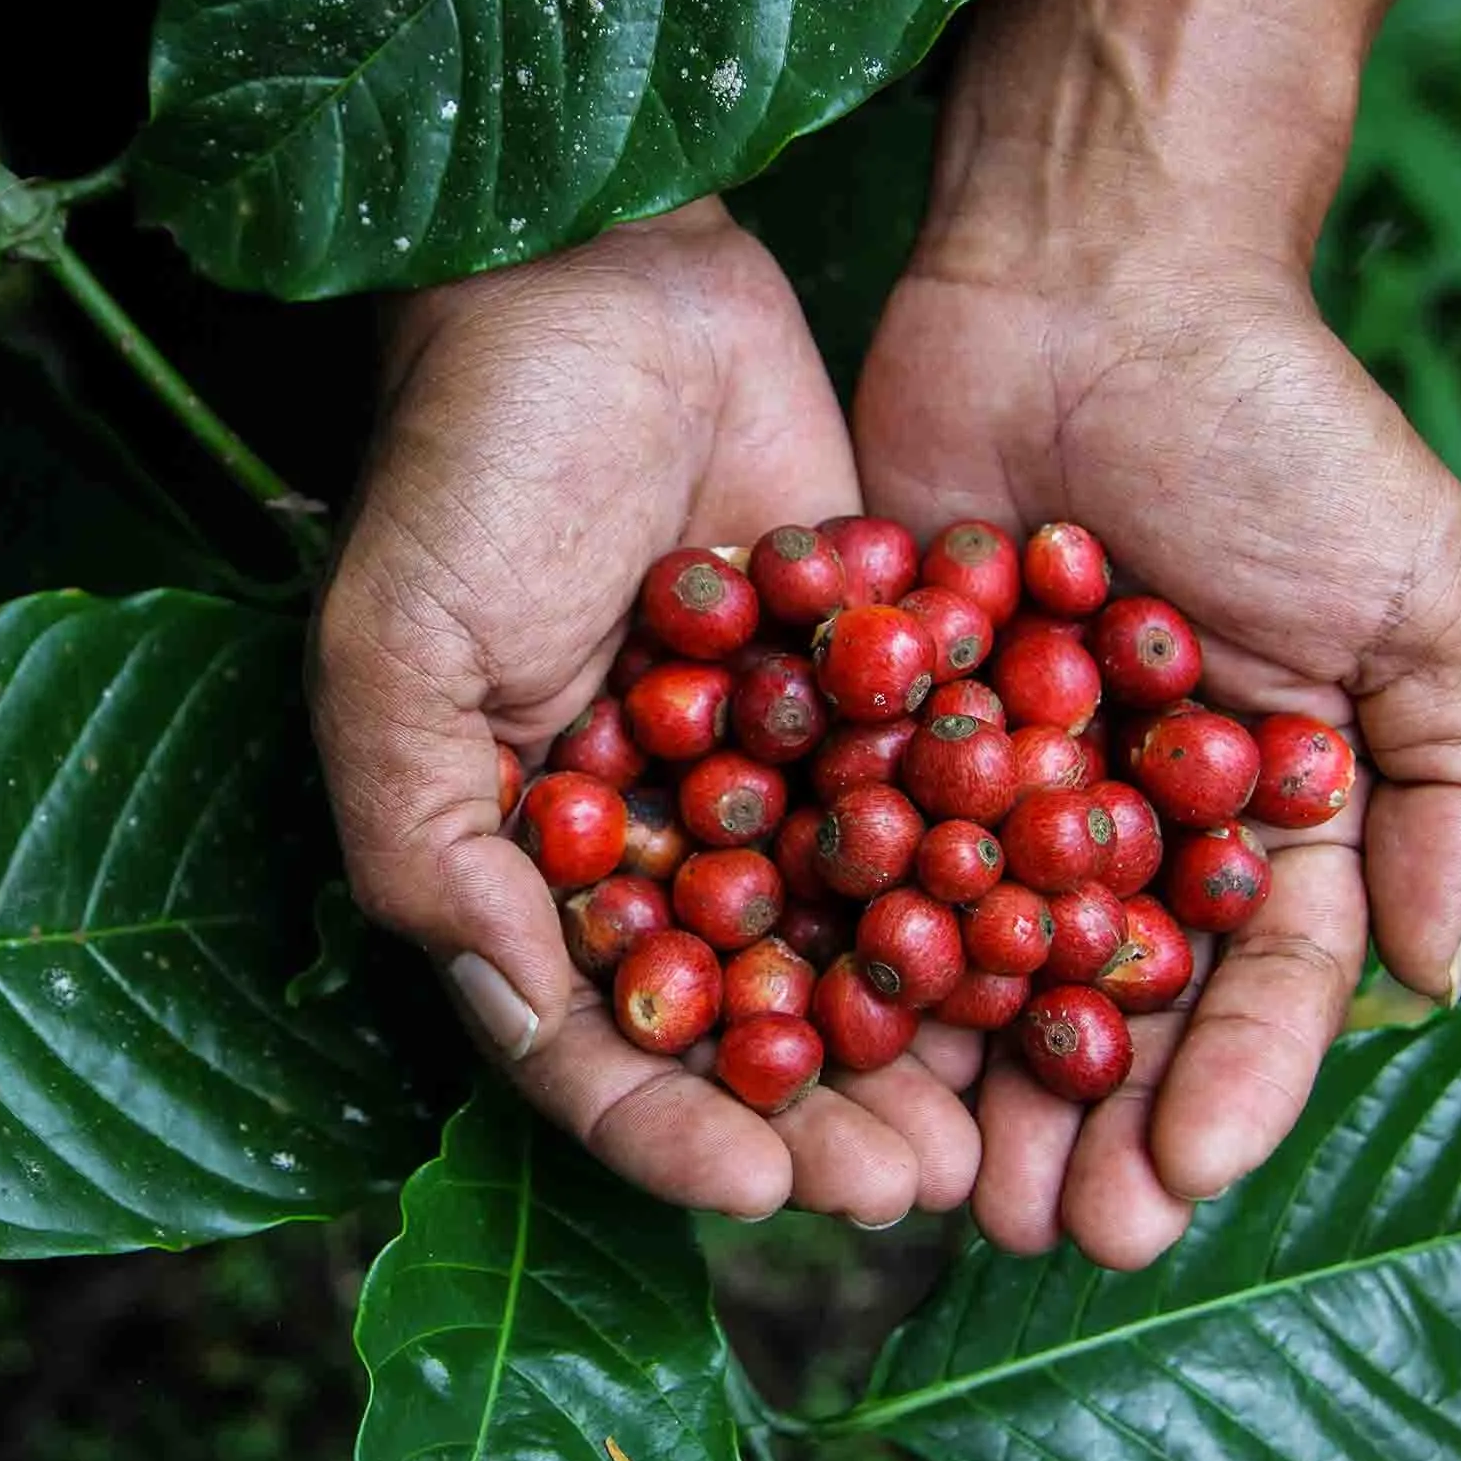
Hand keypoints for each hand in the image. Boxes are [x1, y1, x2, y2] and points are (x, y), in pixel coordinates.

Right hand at [312, 200, 981, 1226]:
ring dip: (916, 1038)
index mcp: (521, 856)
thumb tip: (526, 1015)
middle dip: (818, 1112)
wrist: (607, 273)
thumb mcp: (399, 652)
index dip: (665, 1124)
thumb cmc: (466, 461)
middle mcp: (646, 839)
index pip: (586, 1035)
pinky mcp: (864, 694)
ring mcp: (761, 772)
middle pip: (736, 1018)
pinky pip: (925, 810)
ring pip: (846, 940)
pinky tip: (1060, 949)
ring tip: (998, 1120)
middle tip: (911, 1186)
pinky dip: (986, 883)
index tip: (760, 1186)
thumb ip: (433, 839)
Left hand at [853, 233, 1460, 1268]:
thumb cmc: (1282, 427)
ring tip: (935, 1190)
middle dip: (1086, 1124)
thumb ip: (1457, 781)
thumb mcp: (1426, 593)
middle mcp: (1125, 820)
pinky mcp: (877, 725)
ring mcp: (995, 779)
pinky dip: (844, 948)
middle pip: (1105, 1006)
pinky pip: (859, 854)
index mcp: (1266, 813)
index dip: (1232, 1089)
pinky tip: (821, 1043)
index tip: (1187, 1185)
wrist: (1095, 277)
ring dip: (960, 1081)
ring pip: (975, 961)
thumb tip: (1446, 976)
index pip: (1260, 982)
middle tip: (1048, 1234)